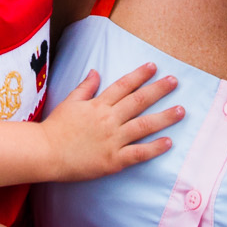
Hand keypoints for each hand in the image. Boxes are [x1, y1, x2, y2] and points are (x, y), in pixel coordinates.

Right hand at [36, 61, 181, 180]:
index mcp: (98, 105)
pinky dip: (154, 148)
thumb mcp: (69, 102)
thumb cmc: (55, 128)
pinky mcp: (113, 160)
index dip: (139, 75)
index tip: (154, 66)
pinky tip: (169, 142)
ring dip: (164, 117)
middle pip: (138, 101)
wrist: (45, 153)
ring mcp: (112, 140)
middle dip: (158, 90)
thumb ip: (86, 87)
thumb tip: (96, 71)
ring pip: (144, 126)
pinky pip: (138, 153)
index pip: (123, 86)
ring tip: (181, 110)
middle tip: (175, 82)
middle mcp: (108, 120)